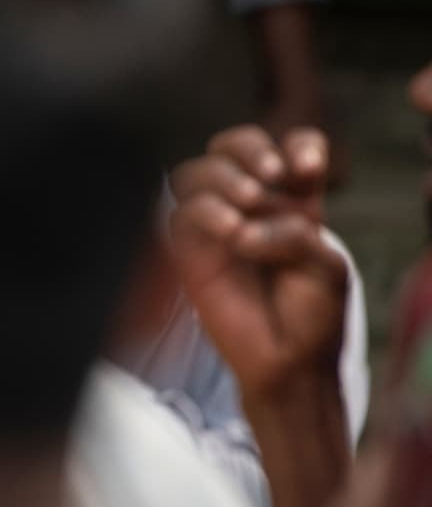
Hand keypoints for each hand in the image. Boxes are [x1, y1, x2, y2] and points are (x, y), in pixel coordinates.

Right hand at [168, 125, 346, 398]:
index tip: (305, 168)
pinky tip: (233, 232)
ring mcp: (216, 224)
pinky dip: (208, 211)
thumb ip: (294, 232)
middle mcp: (252, 205)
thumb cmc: (312, 314)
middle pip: (235, 146)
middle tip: (273, 173)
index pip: (291, 147)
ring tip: (249, 202)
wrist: (288, 362)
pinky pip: (182, 212)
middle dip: (251, 148)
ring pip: (198, 172)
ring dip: (226, 176)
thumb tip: (240, 228)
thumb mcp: (325, 264)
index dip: (297, 144)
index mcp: (294, 201)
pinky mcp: (189, 250)